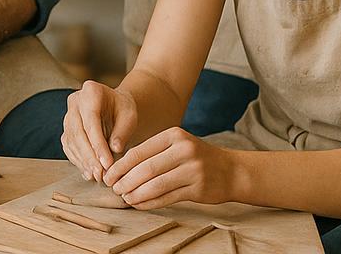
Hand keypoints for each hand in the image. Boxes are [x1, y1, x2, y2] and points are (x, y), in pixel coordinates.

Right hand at [61, 81, 138, 183]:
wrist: (114, 105)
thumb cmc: (123, 108)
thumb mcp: (129, 115)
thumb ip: (122, 131)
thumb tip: (114, 149)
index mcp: (90, 91)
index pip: (91, 121)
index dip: (98, 144)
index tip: (108, 163)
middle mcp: (75, 101)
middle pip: (78, 132)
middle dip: (89, 156)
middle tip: (101, 174)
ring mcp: (68, 115)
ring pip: (71, 141)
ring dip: (83, 161)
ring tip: (96, 176)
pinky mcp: (66, 129)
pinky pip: (68, 147)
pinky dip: (78, 161)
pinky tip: (88, 172)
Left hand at [103, 127, 234, 208]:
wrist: (232, 171)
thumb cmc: (197, 157)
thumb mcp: (177, 145)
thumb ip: (153, 153)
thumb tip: (121, 167)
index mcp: (174, 135)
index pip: (139, 151)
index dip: (121, 165)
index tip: (108, 175)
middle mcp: (184, 150)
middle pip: (146, 169)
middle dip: (125, 181)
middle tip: (113, 189)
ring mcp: (192, 170)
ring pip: (156, 185)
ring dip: (136, 194)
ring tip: (125, 198)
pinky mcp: (198, 189)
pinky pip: (167, 197)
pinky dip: (150, 202)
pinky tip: (139, 204)